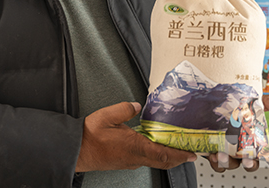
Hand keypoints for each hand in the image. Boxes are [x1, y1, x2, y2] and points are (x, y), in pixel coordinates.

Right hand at [76, 102, 196, 172]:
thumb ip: (125, 109)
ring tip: (175, 148)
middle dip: (179, 158)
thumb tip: (137, 106)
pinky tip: (153, 146)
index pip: (164, 154)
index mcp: (135, 147)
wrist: (76, 150)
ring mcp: (130, 162)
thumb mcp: (107, 116)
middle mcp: (135, 158)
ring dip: (167, 157)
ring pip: (155, 162)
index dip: (181, 155)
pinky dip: (155, 155)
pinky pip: (145, 160)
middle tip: (190, 153)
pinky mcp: (124, 162)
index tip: (192, 153)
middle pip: (164, 162)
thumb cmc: (89, 137)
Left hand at [206, 94, 268, 172]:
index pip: (267, 153)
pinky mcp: (215, 153)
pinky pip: (216, 163)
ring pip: (232, 164)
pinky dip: (214, 162)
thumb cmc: (233, 110)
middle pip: (251, 164)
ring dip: (228, 162)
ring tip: (223, 155)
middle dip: (250, 164)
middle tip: (247, 160)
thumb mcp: (249, 105)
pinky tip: (212, 155)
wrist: (209, 108)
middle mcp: (242, 150)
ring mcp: (228, 153)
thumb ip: (265, 103)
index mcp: (254, 140)